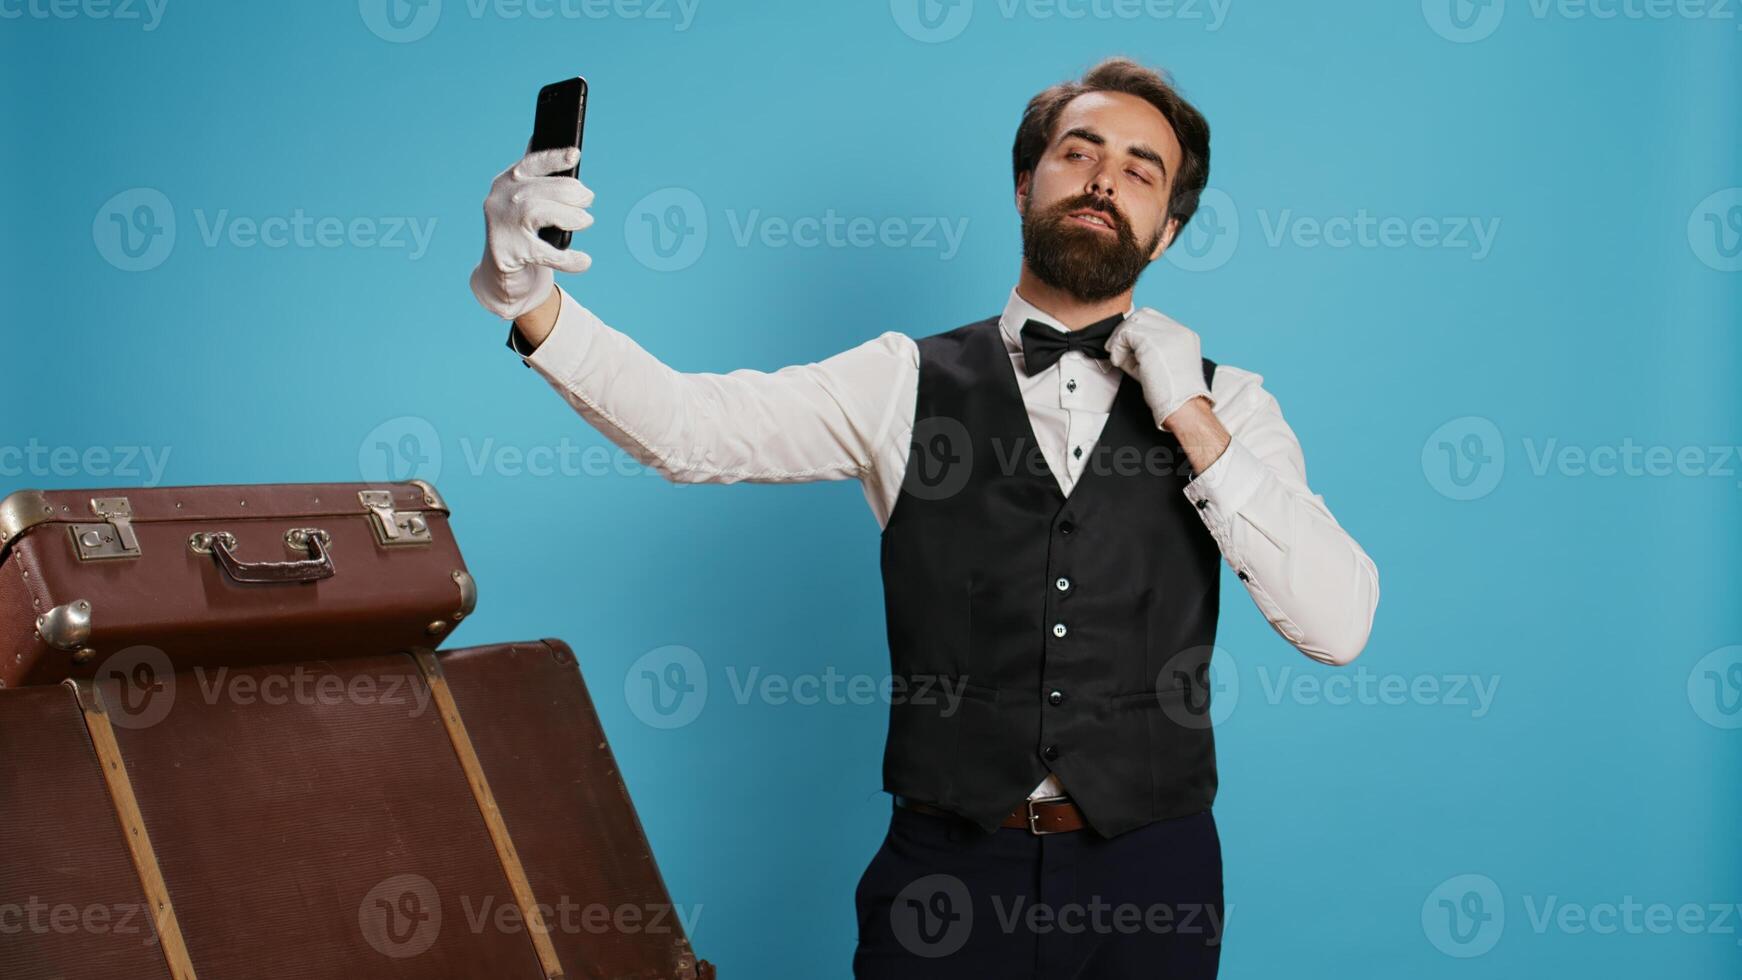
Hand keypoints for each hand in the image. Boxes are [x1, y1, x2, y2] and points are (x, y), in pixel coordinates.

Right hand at [469, 147, 594, 319]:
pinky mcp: (507, 252)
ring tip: (586, 221)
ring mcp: (501, 226)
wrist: (502, 273)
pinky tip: (584, 261)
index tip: (575, 155)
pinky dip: (568, 258)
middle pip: (539, 189)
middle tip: (589, 200)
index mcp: (505, 182)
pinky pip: (543, 253)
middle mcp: (499, 200)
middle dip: (570, 193)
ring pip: (537, 212)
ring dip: (569, 216)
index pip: (530, 164)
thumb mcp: (528, 202)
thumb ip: (542, 181)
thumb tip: (571, 155)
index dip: (554, 159)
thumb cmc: (522, 231)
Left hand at [1105, 307, 1210, 428]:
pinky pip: (1125, 334)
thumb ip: (1147, 351)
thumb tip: (1123, 346)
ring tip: (1119, 359)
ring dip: (1120, 340)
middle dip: (1126, 332)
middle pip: (1142, 315)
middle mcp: (1178, 331)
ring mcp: (1166, 334)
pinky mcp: (1151, 342)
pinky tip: (1118, 361)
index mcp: (1185, 336)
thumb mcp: (1162, 366)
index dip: (1136, 331)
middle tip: (1117, 350)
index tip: (1127, 347)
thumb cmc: (1173, 395)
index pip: (1154, 319)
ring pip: (1132, 322)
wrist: (1183, 407)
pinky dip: (1117, 347)